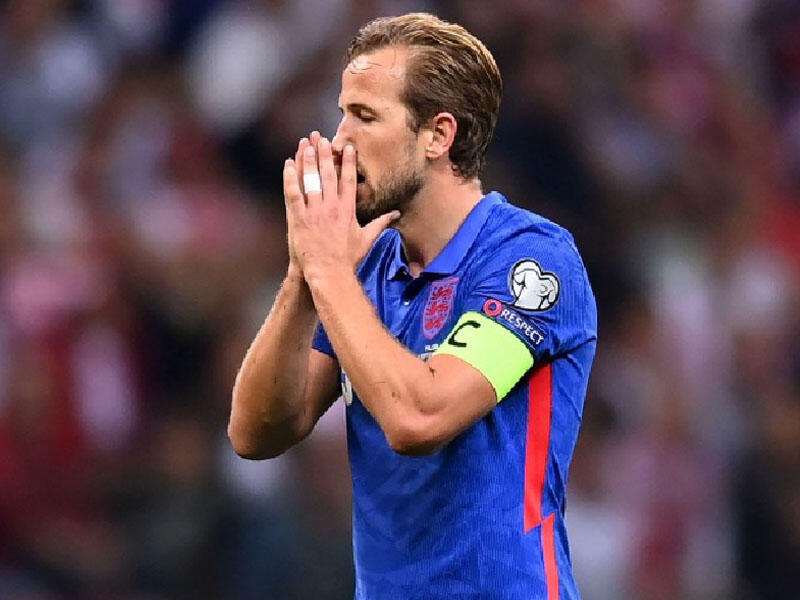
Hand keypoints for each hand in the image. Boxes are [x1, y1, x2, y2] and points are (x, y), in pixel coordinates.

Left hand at [283, 136, 399, 285]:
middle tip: (323, 139)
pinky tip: (287, 165)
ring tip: (306, 145)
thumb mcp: (367, 239)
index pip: (349, 180)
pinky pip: (293, 194)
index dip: (348, 163)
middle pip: (328, 175)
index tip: (348, 148)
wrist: (329, 274)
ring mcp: (314, 213)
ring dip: (308, 161)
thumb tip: (397, 214)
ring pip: (310, 181)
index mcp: (348, 210)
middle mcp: (331, 208)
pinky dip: (290, 179)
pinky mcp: (300, 220)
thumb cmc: (349, 259)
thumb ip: (381, 223)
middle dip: (326, 155)